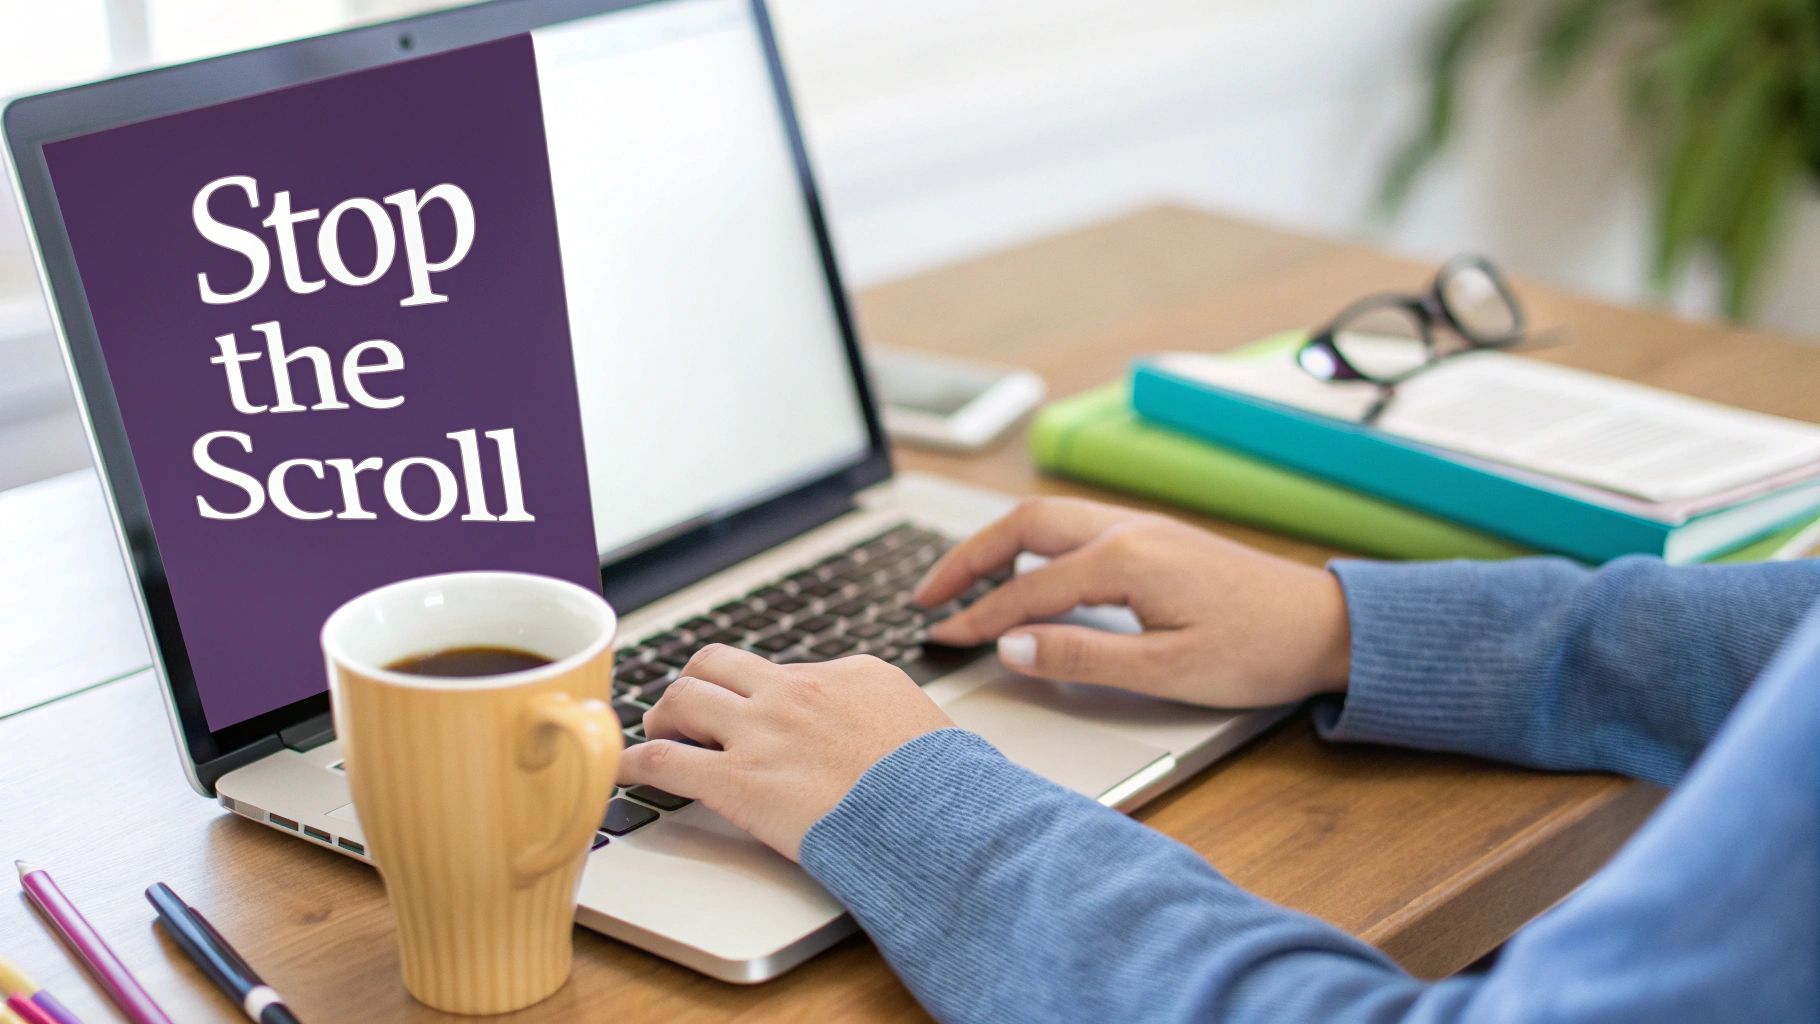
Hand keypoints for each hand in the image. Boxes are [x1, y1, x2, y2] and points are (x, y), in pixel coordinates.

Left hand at [616, 644, 952, 860]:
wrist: (938, 820)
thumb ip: (882, 717)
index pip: (782, 670)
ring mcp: (763, 732)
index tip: (754, 715)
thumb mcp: (923, 725)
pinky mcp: (739, 781)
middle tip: (688, 712)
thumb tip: (874, 730)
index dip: (760, 695)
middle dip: (696, 684)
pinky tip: (628, 770)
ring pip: (683, 697)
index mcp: (847, 674)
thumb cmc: (942, 788)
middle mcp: (797, 691)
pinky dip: (638, 763)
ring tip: (660, 736)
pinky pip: (666, 760)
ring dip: (663, 716)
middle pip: (717, 663)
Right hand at [917, 497, 1349, 706]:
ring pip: (1047, 519)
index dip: (977, 619)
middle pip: (1023, 527)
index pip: (1026, 590)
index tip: (939, 639)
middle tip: (926, 594)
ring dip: (997, 544)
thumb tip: (1011, 648)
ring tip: (961, 580)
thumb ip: (1081, 656)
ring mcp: (1142, 527)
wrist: (1329, 626)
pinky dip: (1032, 543)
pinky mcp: (1156, 536)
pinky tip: (1027, 571)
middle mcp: (1128, 529)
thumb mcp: (1166, 671)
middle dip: (966, 558)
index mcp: (1125, 560)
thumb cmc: (1259, 651)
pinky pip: (1074, 527)